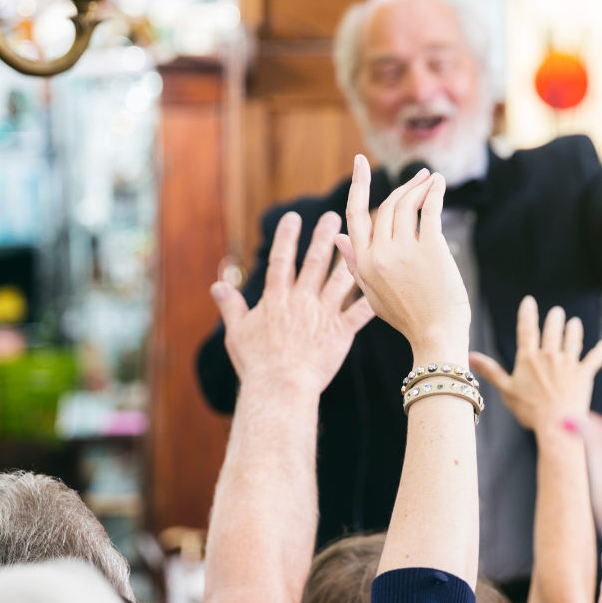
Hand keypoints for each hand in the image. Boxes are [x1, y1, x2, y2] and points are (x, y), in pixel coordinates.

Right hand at [212, 210, 375, 394]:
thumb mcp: (237, 333)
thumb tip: (216, 286)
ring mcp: (323, 314)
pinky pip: (360, 311)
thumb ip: (230, 307)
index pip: (281, 260)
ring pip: (340, 279)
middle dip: (323, 236)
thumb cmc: (256, 365)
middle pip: (314, 261)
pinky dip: (373, 298)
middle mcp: (302, 300)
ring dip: (349, 257)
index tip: (292, 217)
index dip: (286, 237)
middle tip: (332, 215)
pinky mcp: (341, 331)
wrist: (280, 387)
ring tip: (360, 239)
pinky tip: (385, 284)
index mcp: (277, 299)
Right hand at [337, 155, 469, 362]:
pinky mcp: (430, 249)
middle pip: (386, 206)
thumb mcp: (372, 293)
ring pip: (406, 205)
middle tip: (419, 175)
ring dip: (420, 186)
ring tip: (431, 180)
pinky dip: (435, 192)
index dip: (359, 185)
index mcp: (363, 264)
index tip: (360, 162)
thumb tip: (336, 238)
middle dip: (403, 186)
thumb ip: (354, 264)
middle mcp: (379, 254)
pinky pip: (429, 210)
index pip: (356, 215)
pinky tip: (439, 184)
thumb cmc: (409, 318)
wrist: (436, 337)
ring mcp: (404, 251)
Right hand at [469, 296, 601, 432]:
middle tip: (557, 311)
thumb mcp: (506, 390)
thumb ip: (491, 371)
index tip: (529, 301)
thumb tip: (471, 356)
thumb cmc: (529, 410)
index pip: (526, 330)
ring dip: (574, 330)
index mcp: (529, 359)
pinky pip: (595, 358)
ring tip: (574, 322)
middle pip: (552, 331)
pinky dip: (601, 351)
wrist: (555, 424)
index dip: (527, 314)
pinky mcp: (584, 374)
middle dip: (554, 319)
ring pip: (572, 340)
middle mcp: (549, 356)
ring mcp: (568, 364)